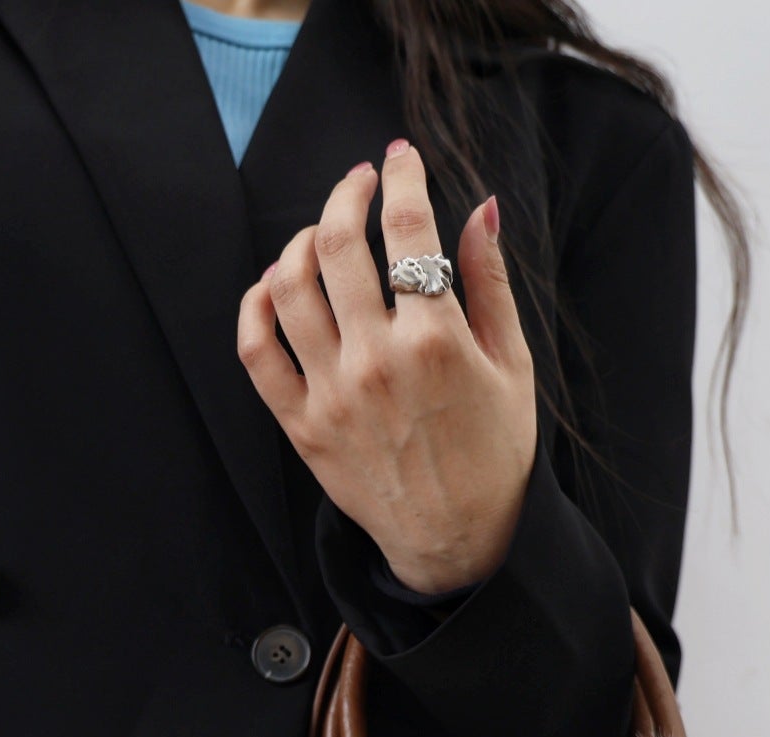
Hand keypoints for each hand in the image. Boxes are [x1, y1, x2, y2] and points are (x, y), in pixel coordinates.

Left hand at [237, 137, 536, 595]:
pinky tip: (274, 285)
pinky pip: (256, 350)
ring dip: (299, 242)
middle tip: (360, 182)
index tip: (401, 161)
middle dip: (347, 193)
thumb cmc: (496, 456)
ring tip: (320, 235)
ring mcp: (331, 394)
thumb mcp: (513, 367)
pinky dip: (256, 306)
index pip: (407, 231)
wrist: (460, 543)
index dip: (403, 180)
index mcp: (436, 342)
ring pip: (289, 285)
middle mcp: (376, 361)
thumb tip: (482, 208)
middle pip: (338, 243)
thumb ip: (490, 284)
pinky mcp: (302, 425)